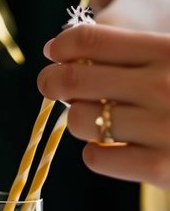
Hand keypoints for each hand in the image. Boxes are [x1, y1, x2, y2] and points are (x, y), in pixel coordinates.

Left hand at [38, 22, 169, 185]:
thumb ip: (138, 50)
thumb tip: (70, 43)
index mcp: (167, 50)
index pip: (89, 41)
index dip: (62, 45)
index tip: (55, 51)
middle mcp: (162, 86)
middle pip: (72, 80)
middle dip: (52, 81)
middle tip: (52, 84)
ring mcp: (162, 129)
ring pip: (80, 121)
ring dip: (80, 119)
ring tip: (97, 117)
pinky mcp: (161, 169)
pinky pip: (97, 158)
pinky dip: (98, 153)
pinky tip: (116, 146)